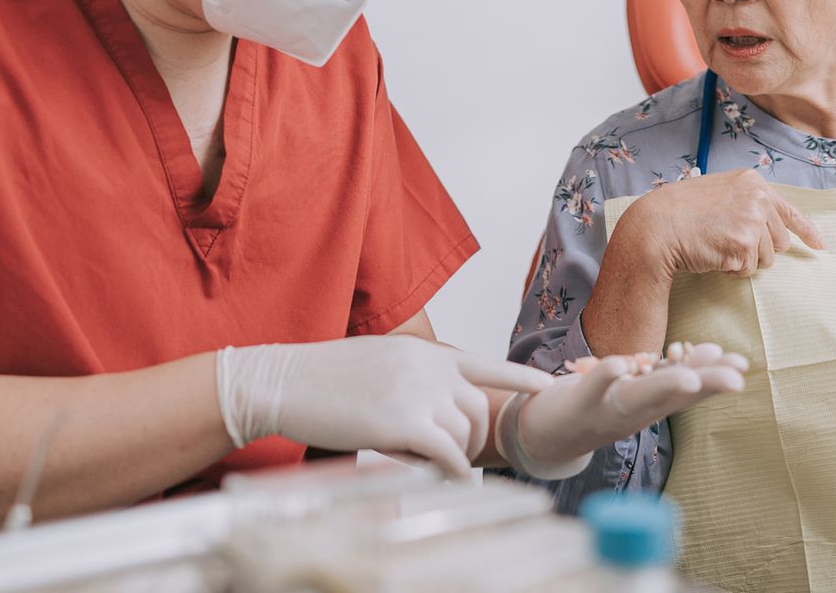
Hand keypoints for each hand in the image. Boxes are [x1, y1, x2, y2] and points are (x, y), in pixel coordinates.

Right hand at [214, 337, 550, 479]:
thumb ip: (415, 376)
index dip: (522, 378)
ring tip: (432, 465)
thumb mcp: (380, 361)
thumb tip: (436, 403)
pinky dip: (454, 473)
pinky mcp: (405, 423)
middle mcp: (431, 368)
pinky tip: (453, 481)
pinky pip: (447, 456)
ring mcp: (420, 394)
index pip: (488, 363)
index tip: (548, 386)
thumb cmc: (324, 378)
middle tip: (452, 457)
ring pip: (462, 436)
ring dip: (454, 457)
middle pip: (477, 411)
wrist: (287, 381)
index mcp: (426, 352)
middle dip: (471, 439)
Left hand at [500, 343, 748, 476]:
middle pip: (674, 397)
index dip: (717, 378)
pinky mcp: (579, 403)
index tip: (743, 366)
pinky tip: (621, 365)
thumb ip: (674, 371)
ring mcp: (607, 409)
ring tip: (690, 378)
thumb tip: (715, 351)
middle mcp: (636, 411)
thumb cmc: (601, 402)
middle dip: (706, 386)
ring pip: (640, 396)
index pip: (691, 390)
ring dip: (665, 386)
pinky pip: (593, 388)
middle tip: (736, 379)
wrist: (547, 435)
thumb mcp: (641, 388)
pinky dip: (606, 377)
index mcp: (653, 404)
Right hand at [624, 169, 824, 276]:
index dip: (807, 231)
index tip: (820, 245)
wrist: (657, 225)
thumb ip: (747, 204)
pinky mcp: (743, 244)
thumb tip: (773, 231)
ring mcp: (752, 220)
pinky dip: (731, 269)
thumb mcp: (719, 195)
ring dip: (743, 260)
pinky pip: (748, 270)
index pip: (789, 210)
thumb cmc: (681, 212)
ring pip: (766, 259)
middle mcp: (758, 198)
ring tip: (717, 245)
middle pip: (780, 241)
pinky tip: (712, 254)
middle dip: (758, 250)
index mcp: (753, 182)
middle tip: (728, 242)